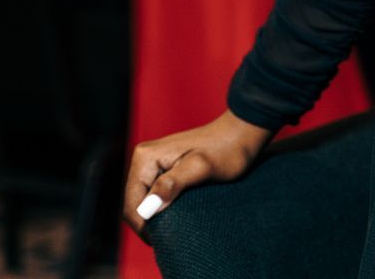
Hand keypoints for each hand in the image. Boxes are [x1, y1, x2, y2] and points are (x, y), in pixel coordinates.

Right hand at [123, 110, 270, 234]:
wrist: (242, 133)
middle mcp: (144, 158)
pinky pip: (155, 195)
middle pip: (135, 204)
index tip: (164, 240)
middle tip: (171, 238)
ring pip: (144, 201)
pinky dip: (163, 208)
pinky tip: (178, 216)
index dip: (143, 227)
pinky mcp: (164, 168)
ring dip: (156, 217)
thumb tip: (149, 206)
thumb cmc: (227, 149)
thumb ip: (174, 183)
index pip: (132, 204)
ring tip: (175, 230)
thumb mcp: (202, 168)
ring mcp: (154, 163)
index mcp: (146, 157)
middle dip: (148, 223)